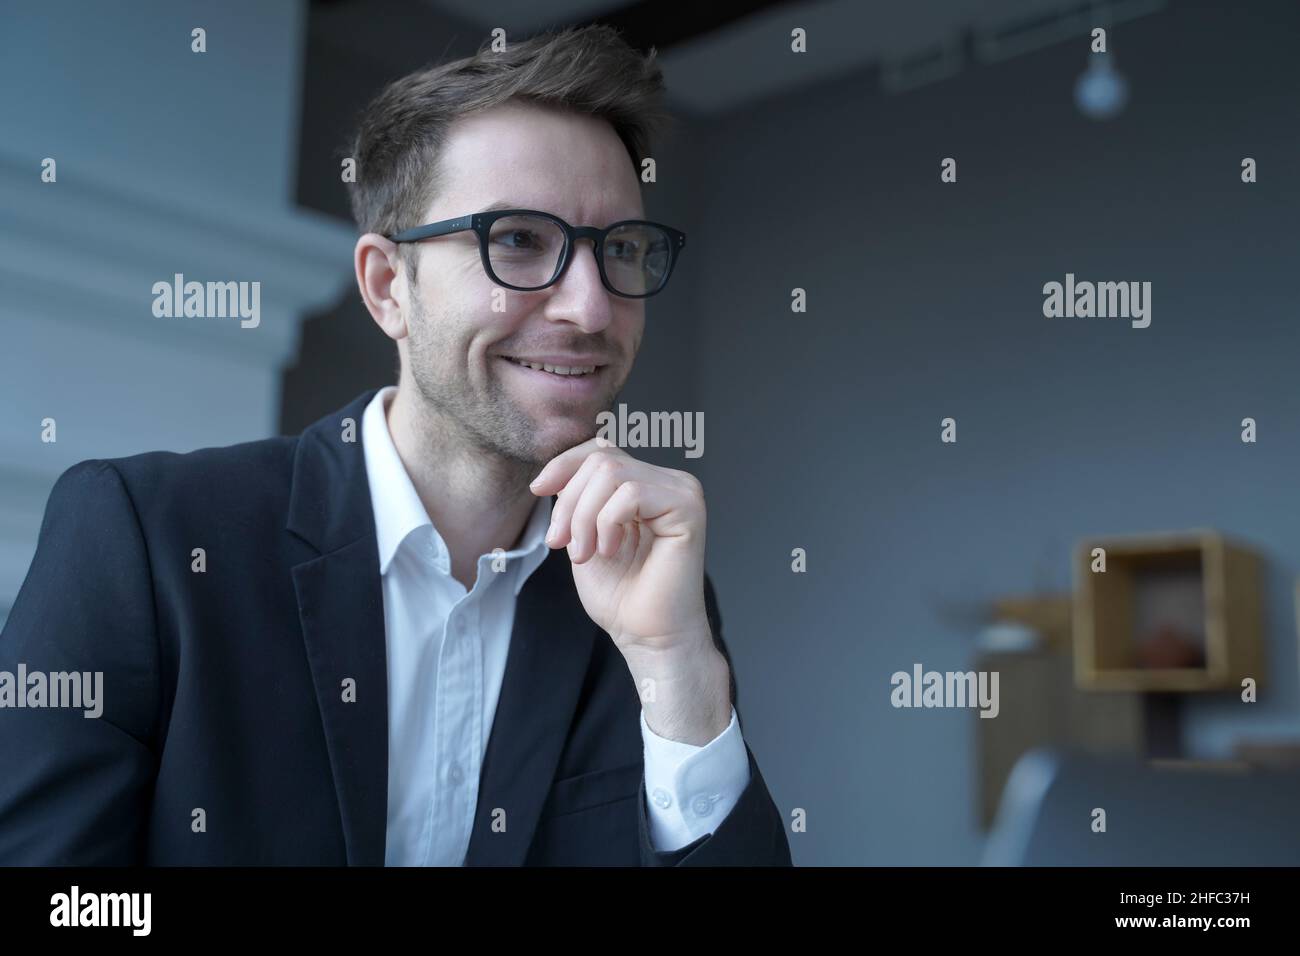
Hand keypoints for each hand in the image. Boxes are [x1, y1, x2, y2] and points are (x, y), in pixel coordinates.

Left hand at [529, 438, 730, 743]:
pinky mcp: (688, 507)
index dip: (563, 464)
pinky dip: (608, 523)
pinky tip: (611, 551)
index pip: (600, 448)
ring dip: (584, 517)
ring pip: (611, 472)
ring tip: (587, 553)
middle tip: (564, 545)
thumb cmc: (621, 596)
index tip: (538, 491)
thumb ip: (577, 499)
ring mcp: (682, 491)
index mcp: (646, 484)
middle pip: (601, 459)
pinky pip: (631, 492)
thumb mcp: (584, 535)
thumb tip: (553, 472)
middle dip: (569, 502)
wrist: (647, 637)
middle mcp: (668, 481)